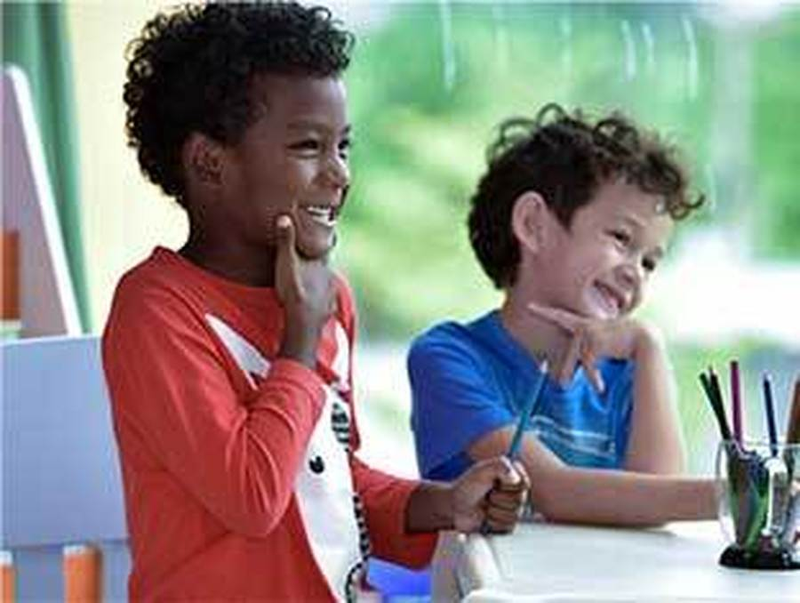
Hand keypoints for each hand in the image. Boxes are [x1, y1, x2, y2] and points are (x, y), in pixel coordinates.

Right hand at [275, 215, 335, 366]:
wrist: (304, 322)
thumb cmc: (294, 291)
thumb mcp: (286, 263)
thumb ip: (285, 241)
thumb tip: (284, 217)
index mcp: (321, 263)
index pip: (325, 246)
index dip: (322, 241)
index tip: (320, 235)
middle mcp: (329, 276)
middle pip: (326, 265)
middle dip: (318, 262)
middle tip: (309, 259)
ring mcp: (330, 293)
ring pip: (327, 282)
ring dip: (320, 280)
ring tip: (310, 280)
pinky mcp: (328, 309)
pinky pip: (326, 301)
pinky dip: (320, 298)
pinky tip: (313, 300)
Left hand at [451, 457, 528, 533]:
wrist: (455, 506)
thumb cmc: (468, 486)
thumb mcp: (482, 469)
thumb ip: (501, 466)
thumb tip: (515, 478)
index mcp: (513, 478)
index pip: (524, 483)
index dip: (509, 485)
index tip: (496, 482)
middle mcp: (516, 494)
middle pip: (520, 500)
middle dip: (498, 498)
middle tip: (487, 495)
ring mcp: (512, 511)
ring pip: (515, 515)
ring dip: (495, 511)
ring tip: (485, 506)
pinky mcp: (506, 526)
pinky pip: (509, 527)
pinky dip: (494, 523)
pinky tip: (486, 518)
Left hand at [527, 301, 654, 393]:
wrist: (645, 338)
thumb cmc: (626, 344)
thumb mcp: (604, 348)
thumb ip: (588, 354)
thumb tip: (573, 373)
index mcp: (585, 325)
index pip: (560, 316)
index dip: (544, 312)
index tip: (529, 306)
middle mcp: (584, 326)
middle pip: (570, 355)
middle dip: (568, 372)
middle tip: (562, 385)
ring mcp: (587, 331)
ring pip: (579, 361)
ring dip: (588, 377)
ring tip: (594, 389)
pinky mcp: (592, 340)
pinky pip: (589, 365)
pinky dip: (594, 378)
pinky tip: (601, 387)